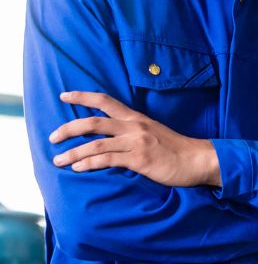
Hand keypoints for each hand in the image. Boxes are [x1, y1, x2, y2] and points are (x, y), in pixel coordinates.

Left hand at [49, 91, 219, 187]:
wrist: (198, 159)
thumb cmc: (176, 149)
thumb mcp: (154, 132)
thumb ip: (133, 132)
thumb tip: (112, 137)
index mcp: (137, 118)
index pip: (106, 101)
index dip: (83, 96)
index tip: (64, 95)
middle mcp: (134, 126)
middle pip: (93, 122)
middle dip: (68, 128)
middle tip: (52, 137)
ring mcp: (136, 142)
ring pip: (95, 144)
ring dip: (72, 152)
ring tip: (57, 160)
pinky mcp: (139, 159)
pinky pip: (107, 160)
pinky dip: (88, 163)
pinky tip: (77, 168)